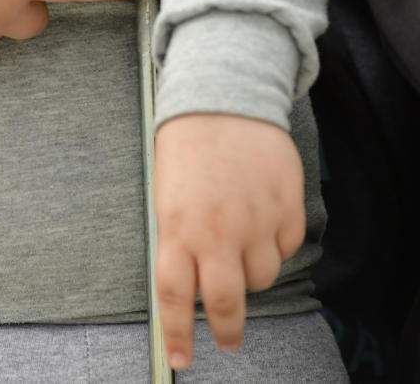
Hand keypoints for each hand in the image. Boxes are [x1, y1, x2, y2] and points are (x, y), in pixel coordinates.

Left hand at [154, 113, 304, 370]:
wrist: (225, 94)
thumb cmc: (187, 141)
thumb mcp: (166, 190)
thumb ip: (177, 237)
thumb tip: (187, 283)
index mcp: (177, 225)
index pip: (174, 296)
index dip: (177, 333)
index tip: (181, 359)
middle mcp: (218, 230)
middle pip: (226, 303)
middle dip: (227, 329)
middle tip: (227, 338)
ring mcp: (257, 220)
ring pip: (262, 277)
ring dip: (251, 271)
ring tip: (240, 239)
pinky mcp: (287, 207)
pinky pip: (286, 246)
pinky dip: (275, 241)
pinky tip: (261, 212)